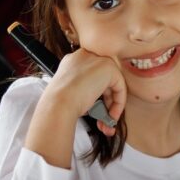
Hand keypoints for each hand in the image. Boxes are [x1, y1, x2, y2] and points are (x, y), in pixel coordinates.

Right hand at [25, 49, 125, 168]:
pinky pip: (120, 87)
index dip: (97, 95)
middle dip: (106, 103)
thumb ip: (86, 91)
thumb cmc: (60, 103)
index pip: (92, 75)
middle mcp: (85, 56)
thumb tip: (100, 103)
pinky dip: (118, 104)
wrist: (59, 103)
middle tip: (103, 120)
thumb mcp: (72, 93)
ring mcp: (98, 59)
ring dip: (111, 107)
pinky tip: (110, 116)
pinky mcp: (109, 67)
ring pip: (113, 85)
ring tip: (105, 124)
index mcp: (73, 60)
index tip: (96, 110)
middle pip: (104, 79)